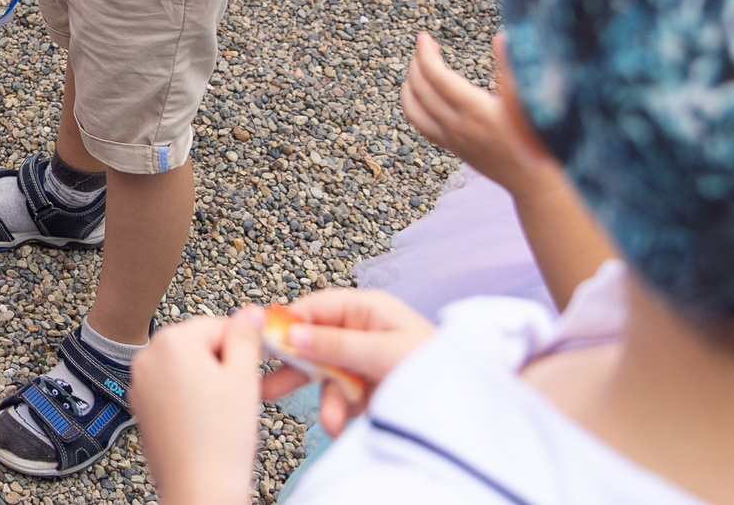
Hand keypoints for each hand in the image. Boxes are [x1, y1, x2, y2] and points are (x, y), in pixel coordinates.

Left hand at [134, 313, 263, 504]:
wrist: (199, 488)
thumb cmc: (221, 438)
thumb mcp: (244, 376)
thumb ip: (247, 336)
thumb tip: (251, 310)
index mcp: (172, 341)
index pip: (217, 325)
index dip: (243, 347)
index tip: (257, 366)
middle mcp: (147, 355)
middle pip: (198, 345)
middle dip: (224, 363)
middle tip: (243, 392)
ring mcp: (139, 382)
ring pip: (186, 368)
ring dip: (209, 380)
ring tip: (226, 410)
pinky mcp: (140, 406)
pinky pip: (172, 389)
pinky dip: (191, 398)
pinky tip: (207, 421)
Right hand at [257, 289, 433, 436]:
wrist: (471, 405)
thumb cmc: (435, 365)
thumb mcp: (382, 351)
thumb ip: (335, 344)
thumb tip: (293, 334)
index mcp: (367, 309)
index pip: (316, 308)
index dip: (288, 323)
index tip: (262, 341)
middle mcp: (361, 331)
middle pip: (314, 342)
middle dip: (293, 366)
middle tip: (263, 383)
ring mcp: (363, 361)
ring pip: (326, 375)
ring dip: (325, 398)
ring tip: (330, 422)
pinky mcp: (368, 389)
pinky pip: (341, 396)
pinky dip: (339, 411)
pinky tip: (342, 425)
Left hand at [400, 31, 559, 194]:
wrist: (536, 182)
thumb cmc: (539, 140)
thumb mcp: (529, 101)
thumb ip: (512, 68)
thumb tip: (500, 37)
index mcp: (476, 111)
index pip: (437, 77)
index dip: (425, 54)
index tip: (424, 37)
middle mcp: (458, 126)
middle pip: (421, 90)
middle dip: (416, 63)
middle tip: (424, 45)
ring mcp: (452, 139)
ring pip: (414, 110)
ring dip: (409, 85)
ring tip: (417, 66)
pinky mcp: (452, 148)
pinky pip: (420, 125)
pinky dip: (413, 105)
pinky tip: (421, 93)